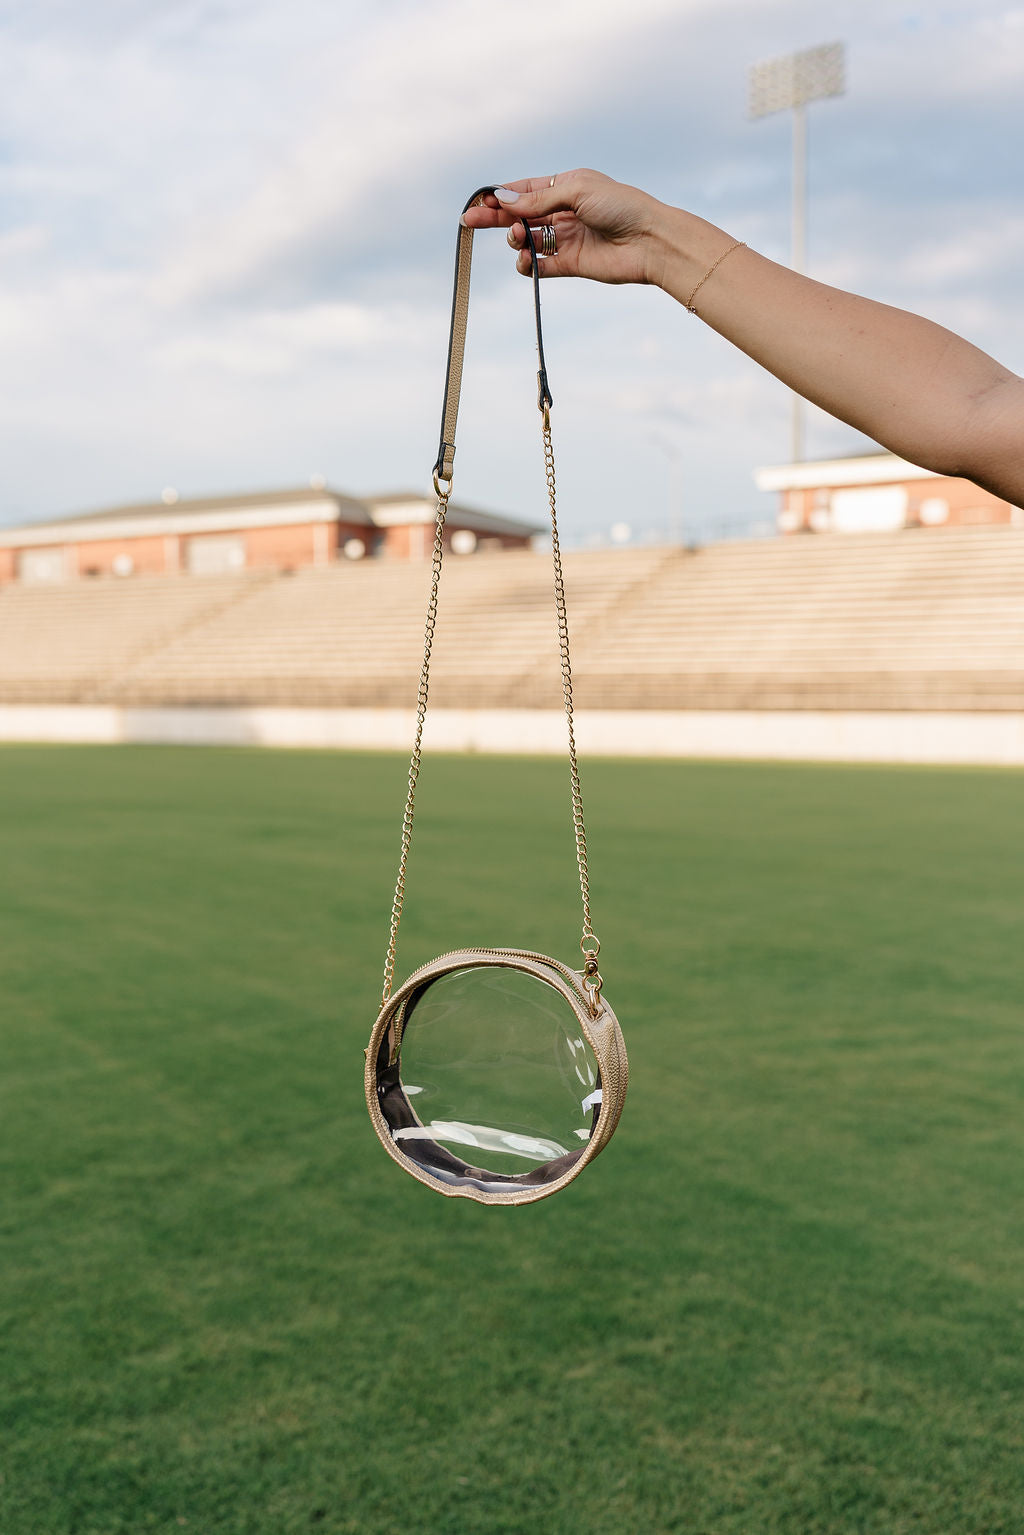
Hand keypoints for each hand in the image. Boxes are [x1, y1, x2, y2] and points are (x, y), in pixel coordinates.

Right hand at [459, 168, 666, 285]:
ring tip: (518, 239)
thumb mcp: (576, 190)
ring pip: (527, 240)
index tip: (479, 202)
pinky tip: (526, 260)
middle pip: (520, 215)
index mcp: (565, 187)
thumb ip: (538, 198)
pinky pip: (540, 265)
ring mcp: (566, 239)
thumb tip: (503, 198)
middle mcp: (563, 212)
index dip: (500, 196)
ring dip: (515, 239)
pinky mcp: (570, 264)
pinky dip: (528, 264)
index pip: (524, 191)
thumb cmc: (620, 206)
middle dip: (495, 217)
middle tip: (471, 221)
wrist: (650, 240)